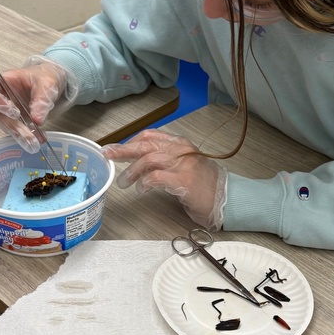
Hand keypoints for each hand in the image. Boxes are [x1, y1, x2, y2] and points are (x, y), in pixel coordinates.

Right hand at [0, 55, 76, 152]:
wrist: (50, 85)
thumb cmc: (44, 77)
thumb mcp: (47, 83)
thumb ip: (41, 99)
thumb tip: (37, 119)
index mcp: (1, 82)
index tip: (14, 112)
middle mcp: (1, 98)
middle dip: (13, 126)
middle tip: (28, 136)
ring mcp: (7, 112)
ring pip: (7, 126)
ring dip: (20, 136)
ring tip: (34, 143)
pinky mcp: (16, 122)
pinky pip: (18, 132)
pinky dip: (29, 137)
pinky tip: (40, 139)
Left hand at [102, 131, 227, 229]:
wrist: (225, 198)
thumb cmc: (203, 183)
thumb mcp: (183, 164)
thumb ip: (164, 159)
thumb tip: (136, 161)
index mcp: (180, 144)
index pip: (150, 136)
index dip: (129, 141)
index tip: (114, 149)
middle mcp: (181, 150)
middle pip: (145, 145)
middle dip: (123, 150)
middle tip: (107, 156)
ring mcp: (183, 164)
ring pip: (149, 160)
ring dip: (132, 171)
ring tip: (124, 183)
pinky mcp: (184, 181)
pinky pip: (156, 178)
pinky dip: (144, 183)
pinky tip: (141, 190)